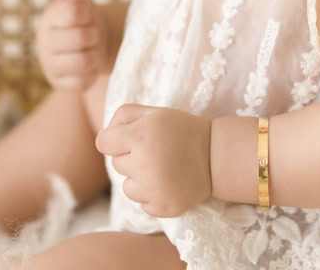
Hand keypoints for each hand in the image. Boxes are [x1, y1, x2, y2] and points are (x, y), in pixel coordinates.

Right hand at [35, 0, 111, 92]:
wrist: (84, 47)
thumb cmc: (81, 20)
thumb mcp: (80, 2)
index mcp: (50, 17)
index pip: (75, 12)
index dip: (88, 14)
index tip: (86, 15)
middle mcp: (45, 41)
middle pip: (82, 38)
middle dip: (94, 36)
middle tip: (92, 33)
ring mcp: (50, 64)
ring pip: (83, 62)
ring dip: (94, 55)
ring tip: (90, 48)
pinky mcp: (59, 83)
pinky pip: (82, 81)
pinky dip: (90, 73)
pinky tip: (87, 65)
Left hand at [95, 104, 212, 218]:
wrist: (217, 156)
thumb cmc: (182, 130)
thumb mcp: (155, 112)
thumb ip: (123, 115)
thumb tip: (104, 137)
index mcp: (139, 136)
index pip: (103, 143)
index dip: (116, 139)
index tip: (132, 138)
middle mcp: (143, 164)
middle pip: (116, 164)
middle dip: (131, 157)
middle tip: (157, 151)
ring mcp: (153, 190)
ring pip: (127, 187)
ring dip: (140, 179)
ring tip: (163, 168)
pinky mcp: (163, 207)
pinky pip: (143, 204)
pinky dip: (153, 196)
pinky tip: (170, 183)